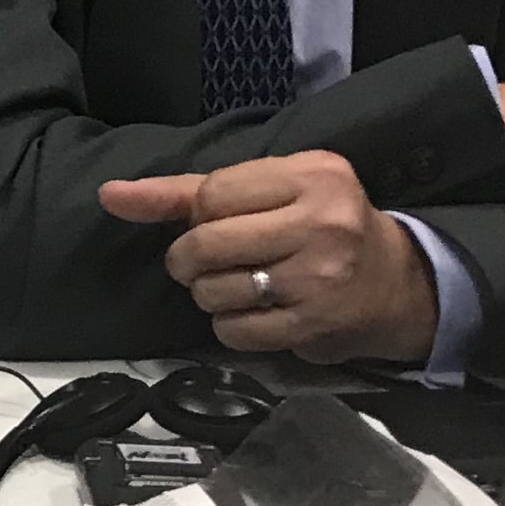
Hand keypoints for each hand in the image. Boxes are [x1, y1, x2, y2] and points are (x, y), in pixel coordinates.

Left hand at [99, 149, 438, 361]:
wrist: (394, 284)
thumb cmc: (319, 226)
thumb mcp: (271, 190)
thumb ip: (186, 191)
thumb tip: (109, 194)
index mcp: (312, 175)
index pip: (211, 194)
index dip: (196, 217)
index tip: (210, 224)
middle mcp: (322, 221)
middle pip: (206, 243)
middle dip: (186, 259)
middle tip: (199, 263)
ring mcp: (320, 276)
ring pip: (214, 290)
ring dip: (207, 294)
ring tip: (232, 286)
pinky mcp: (314, 323)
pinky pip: (234, 330)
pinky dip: (228, 325)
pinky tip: (250, 312)